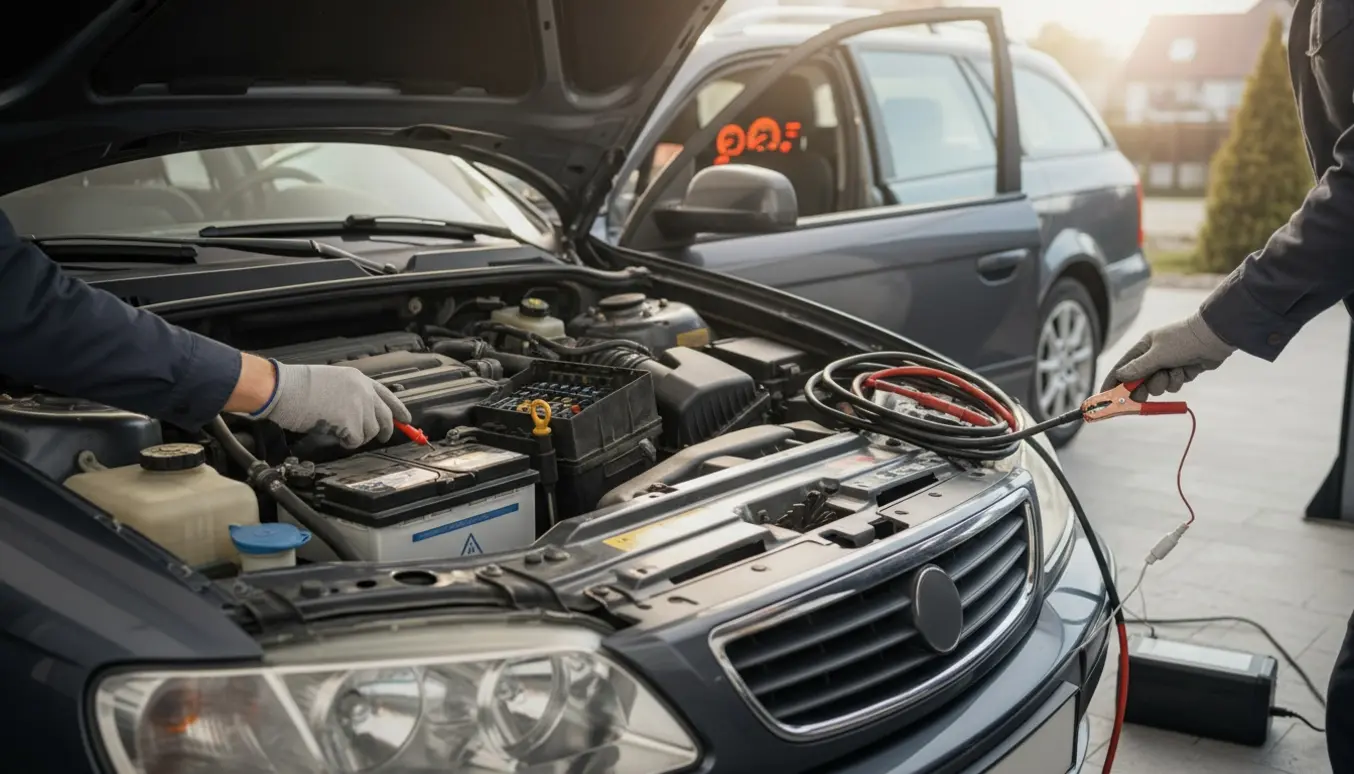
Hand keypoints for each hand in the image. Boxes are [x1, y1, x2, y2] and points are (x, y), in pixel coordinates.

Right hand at [254, 360, 410, 448]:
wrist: (284, 389)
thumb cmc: (299, 386)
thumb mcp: (332, 381)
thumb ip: (351, 394)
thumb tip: (363, 413)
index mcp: (358, 379)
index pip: (387, 395)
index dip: (399, 409)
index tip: (406, 419)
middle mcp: (363, 391)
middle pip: (385, 417)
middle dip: (384, 430)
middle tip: (380, 437)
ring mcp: (358, 406)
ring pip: (371, 431)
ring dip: (358, 436)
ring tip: (340, 430)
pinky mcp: (350, 422)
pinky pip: (356, 440)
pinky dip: (347, 441)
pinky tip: (334, 433)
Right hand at [1102, 313, 1235, 400]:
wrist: (1214, 337)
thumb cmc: (1183, 341)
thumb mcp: (1157, 355)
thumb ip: (1138, 368)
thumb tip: (1120, 376)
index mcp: (1143, 348)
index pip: (1122, 367)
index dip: (1113, 382)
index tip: (1106, 396)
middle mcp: (1153, 357)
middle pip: (1138, 381)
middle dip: (1142, 388)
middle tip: (1140, 397)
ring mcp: (1168, 365)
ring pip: (1157, 385)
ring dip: (1164, 383)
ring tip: (1173, 373)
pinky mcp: (1181, 372)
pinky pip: (1172, 385)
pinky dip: (1177, 381)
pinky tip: (1185, 371)